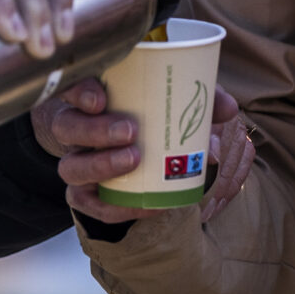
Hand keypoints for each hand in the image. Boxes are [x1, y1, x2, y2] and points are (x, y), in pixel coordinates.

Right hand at [36, 78, 256, 227]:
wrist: (129, 151)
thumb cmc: (151, 113)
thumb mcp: (175, 99)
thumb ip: (200, 97)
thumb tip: (228, 109)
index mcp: (91, 95)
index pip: (71, 86)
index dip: (78, 90)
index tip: (100, 97)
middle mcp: (75, 126)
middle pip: (66, 127)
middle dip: (95, 130)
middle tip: (130, 130)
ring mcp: (76, 160)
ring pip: (70, 167)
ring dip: (101, 166)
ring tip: (135, 160)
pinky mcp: (84, 193)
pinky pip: (89, 205)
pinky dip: (117, 208)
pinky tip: (146, 205)